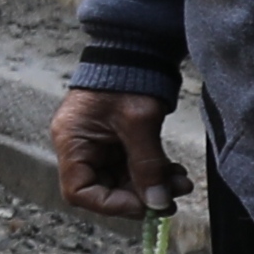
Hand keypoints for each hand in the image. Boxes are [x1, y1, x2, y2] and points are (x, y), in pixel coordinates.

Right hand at [52, 84, 184, 217]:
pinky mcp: (116, 142)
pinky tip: (174, 172)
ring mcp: (98, 145)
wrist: (136, 48)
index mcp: (72, 141)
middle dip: (140, 196)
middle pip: (103, 189)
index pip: (80, 192)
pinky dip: (153, 174)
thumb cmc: (128, 78)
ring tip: (181, 182)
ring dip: (152, 186)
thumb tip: (158, 204)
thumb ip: (148, 165)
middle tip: (172, 198)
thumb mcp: (139, 122)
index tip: (144, 205)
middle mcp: (79, 147)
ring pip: (122, 181)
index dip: (111, 204)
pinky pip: (131, 168)